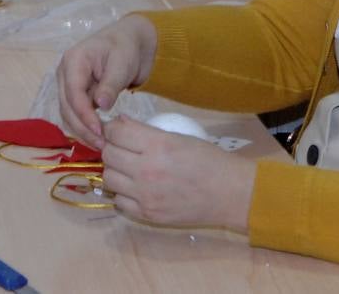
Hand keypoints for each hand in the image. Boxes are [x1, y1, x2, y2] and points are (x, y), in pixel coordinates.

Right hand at [57, 13, 156, 149]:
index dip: (84, 114)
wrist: (131, 42)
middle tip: (101, 145)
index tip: (99, 131)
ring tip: (101, 144)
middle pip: (66, 106)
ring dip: (82, 130)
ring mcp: (69, 84)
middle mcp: (65, 73)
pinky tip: (98, 137)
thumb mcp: (122, 64)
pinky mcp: (76, 94)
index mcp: (73, 60)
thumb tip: (100, 105)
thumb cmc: (126, 48)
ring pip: (68, 113)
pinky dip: (85, 126)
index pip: (73, 92)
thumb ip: (110, 84)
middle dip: (82, 127)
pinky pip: (76, 113)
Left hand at [101, 117, 254, 230]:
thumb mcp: (179, 136)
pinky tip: (135, 188)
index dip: (111, 128)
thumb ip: (146, 131)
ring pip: (109, 178)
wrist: (230, 194)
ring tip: (128, 168)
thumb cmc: (209, 160)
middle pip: (108, 155)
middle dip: (111, 148)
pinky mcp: (148, 214)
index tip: (115, 129)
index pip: (115, 132)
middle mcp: (147, 170)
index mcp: (158, 145)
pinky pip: (119, 201)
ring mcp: (146, 195)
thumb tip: (118, 122)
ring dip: (115, 171)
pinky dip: (123, 193)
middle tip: (122, 148)